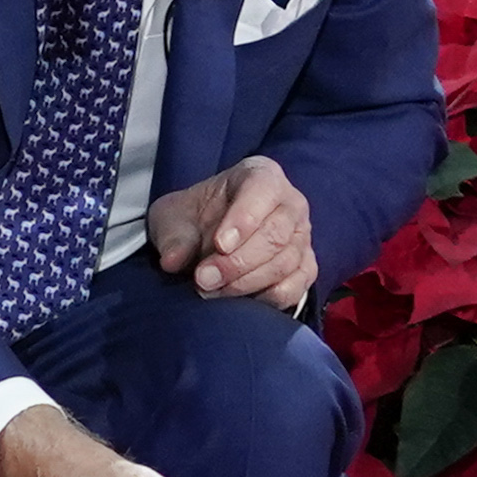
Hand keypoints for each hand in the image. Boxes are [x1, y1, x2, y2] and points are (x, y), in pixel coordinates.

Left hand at [149, 154, 315, 312]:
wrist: (204, 238)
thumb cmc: (194, 218)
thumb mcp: (171, 217)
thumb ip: (173, 236)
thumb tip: (173, 261)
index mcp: (261, 175)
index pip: (262, 190)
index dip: (243, 219)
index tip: (219, 245)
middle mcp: (290, 202)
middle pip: (275, 235)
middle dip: (238, 262)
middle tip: (204, 279)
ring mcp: (301, 236)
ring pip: (285, 263)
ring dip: (246, 283)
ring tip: (211, 291)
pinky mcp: (305, 267)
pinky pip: (296, 287)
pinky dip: (267, 298)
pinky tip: (239, 301)